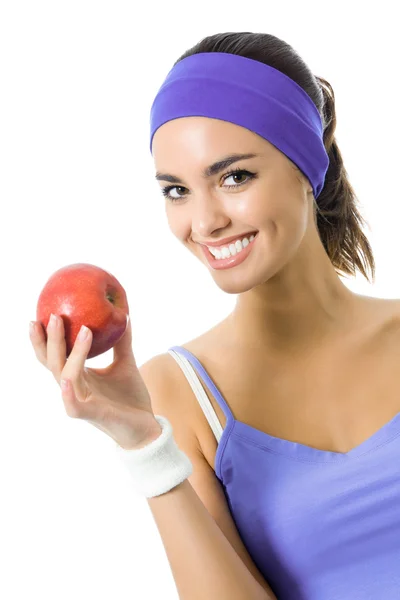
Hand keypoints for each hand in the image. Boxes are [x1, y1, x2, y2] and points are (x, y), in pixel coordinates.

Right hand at [29, 314, 161, 448]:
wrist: (146, 425)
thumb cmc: (131, 397)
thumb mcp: (126, 363)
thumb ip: (121, 342)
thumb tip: (124, 315)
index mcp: (80, 375)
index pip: (56, 354)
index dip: (46, 336)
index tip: (44, 312)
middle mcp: (75, 387)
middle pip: (53, 362)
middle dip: (49, 339)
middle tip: (53, 314)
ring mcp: (80, 402)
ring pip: (66, 375)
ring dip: (71, 352)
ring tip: (83, 328)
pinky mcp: (91, 415)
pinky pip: (74, 404)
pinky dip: (68, 392)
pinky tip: (66, 378)